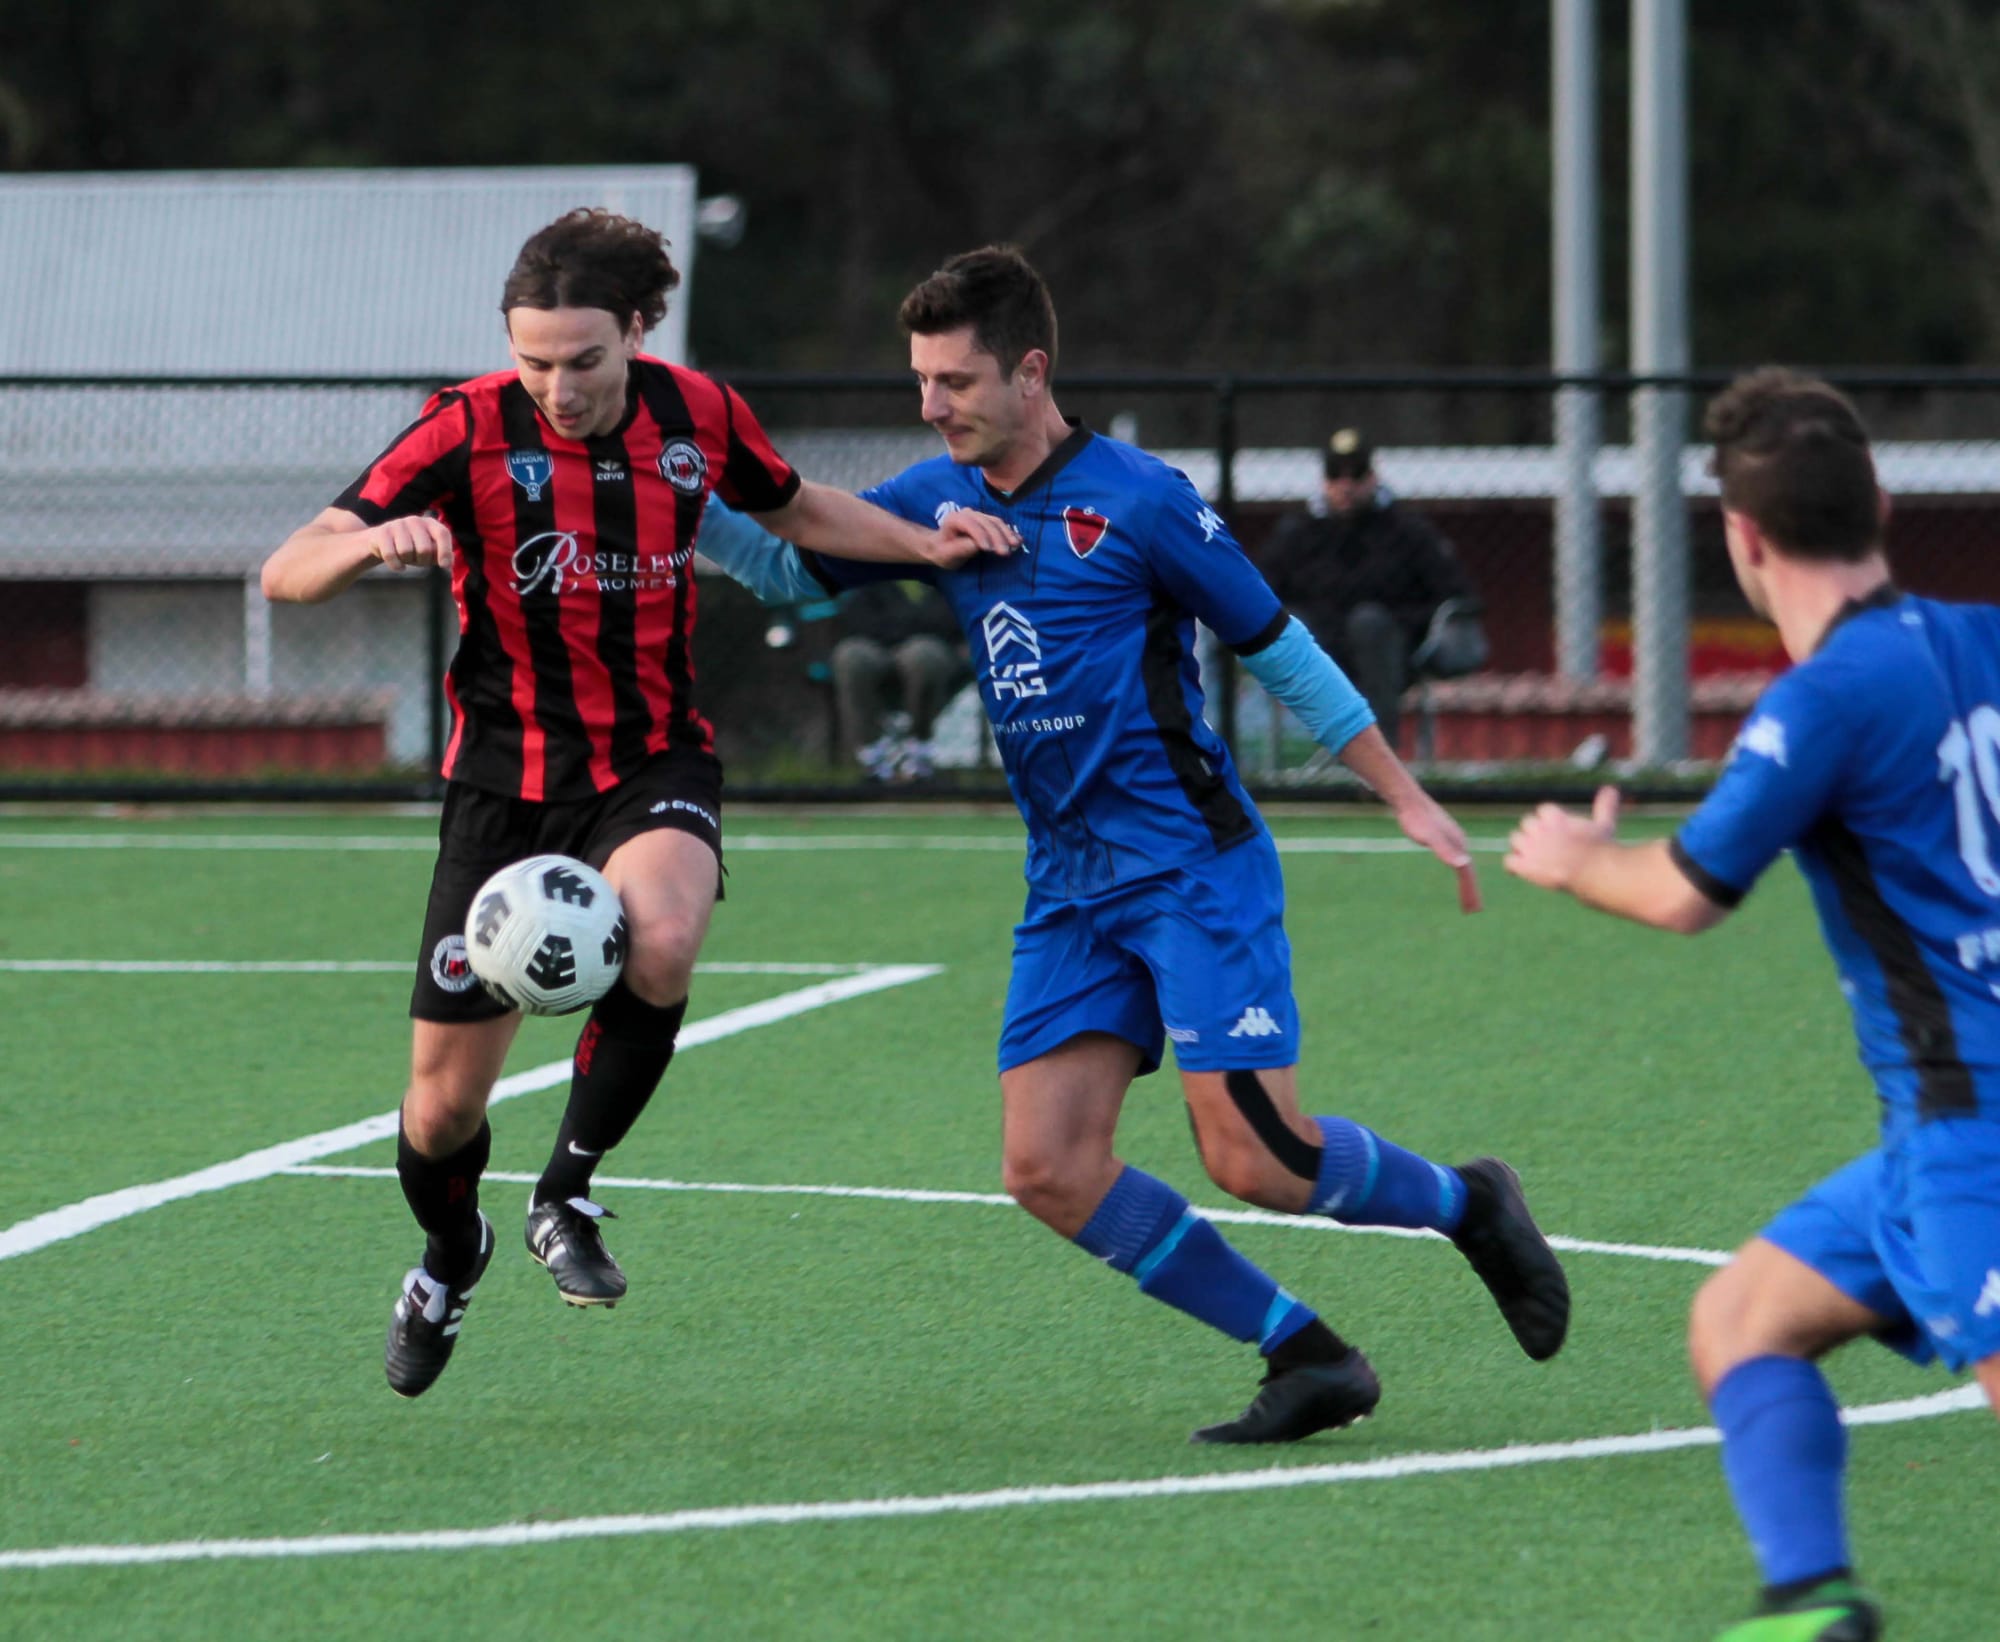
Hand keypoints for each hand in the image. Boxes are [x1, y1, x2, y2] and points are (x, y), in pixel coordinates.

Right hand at [370, 515, 453, 571]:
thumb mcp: (429, 551)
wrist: (382, 541)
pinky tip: (397, 565)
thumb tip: (448, 563)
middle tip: (417, 560)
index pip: (442, 534)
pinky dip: (395, 565)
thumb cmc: (413, 547)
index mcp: (430, 523)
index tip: (444, 566)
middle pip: (424, 549)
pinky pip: (390, 555)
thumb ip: (441, 555)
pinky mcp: (382, 532)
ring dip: (407, 561)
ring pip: (406, 552)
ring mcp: (397, 524)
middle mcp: (415, 520)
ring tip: (405, 557)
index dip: (445, 550)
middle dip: (422, 561)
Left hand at [922, 509, 1018, 568]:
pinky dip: (1009, 532)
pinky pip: (1000, 525)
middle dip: (997, 537)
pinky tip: (1019, 540)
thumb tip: (978, 545)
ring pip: (995, 522)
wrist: (943, 547)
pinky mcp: (986, 521)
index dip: (980, 535)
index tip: (989, 549)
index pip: (970, 524)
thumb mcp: (948, 554)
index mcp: (954, 519)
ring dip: (1007, 534)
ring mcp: (978, 516)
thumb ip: (961, 548)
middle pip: (985, 522)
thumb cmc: (943, 552)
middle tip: (1005, 552)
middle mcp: (967, 513)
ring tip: (1016, 545)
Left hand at [1392, 790, 1481, 913]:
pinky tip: (1455, 868)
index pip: (1467, 874)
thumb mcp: (1430, 837)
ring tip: (1465, 897)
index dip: (1470, 892)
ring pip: (1462, 864)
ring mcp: (1451, 838)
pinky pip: (1454, 856)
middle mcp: (1458, 842)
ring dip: (1465, 882)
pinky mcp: (1442, 835)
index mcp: (1458, 845)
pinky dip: (1457, 867)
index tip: (1472, 910)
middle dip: (1470, 891)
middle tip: (1472, 910)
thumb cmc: (1416, 819)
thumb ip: (1445, 851)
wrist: (1407, 800)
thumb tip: (1464, 865)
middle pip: (1467, 871)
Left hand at [1505, 785, 1620, 891]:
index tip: (1555, 831)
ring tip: (1534, 858)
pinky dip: (1513, 866)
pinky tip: (1519, 871)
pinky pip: (1509, 861)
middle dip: (1534, 833)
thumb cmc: (1600, 850)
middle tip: (1545, 847)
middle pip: (1527, 823)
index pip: (1543, 811)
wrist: (1593, 873)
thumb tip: (1611, 788)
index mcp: (1554, 816)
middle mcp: (1539, 829)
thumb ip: (1604, 806)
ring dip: (1521, 847)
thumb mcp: (1604, 824)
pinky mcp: (1525, 865)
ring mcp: (1530, 847)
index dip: (1548, 820)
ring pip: (1515, 840)